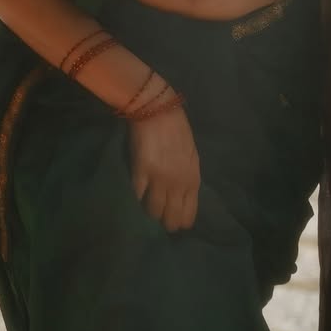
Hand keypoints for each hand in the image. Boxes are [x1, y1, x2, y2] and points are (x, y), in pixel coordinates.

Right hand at [129, 102, 200, 232]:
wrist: (158, 109)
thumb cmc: (178, 130)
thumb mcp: (191, 156)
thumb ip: (187, 178)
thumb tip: (180, 197)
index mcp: (192, 180)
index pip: (188, 214)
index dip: (181, 221)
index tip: (174, 220)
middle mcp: (177, 184)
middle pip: (171, 218)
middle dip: (166, 222)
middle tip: (160, 217)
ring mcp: (159, 180)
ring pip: (153, 211)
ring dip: (150, 210)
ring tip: (147, 205)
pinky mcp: (141, 172)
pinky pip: (138, 195)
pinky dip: (137, 196)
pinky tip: (138, 192)